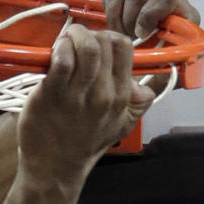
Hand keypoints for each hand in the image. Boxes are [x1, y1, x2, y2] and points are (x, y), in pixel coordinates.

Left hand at [17, 24, 154, 186]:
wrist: (53, 169)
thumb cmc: (83, 143)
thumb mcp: (121, 125)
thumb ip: (139, 103)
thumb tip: (152, 83)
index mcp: (121, 97)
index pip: (124, 48)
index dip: (108, 38)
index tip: (95, 44)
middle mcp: (104, 95)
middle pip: (105, 42)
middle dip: (89, 34)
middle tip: (76, 42)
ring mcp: (78, 95)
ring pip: (87, 47)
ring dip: (74, 36)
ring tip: (65, 42)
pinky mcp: (52, 95)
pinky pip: (62, 61)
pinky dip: (59, 49)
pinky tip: (55, 53)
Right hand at [99, 0, 203, 62]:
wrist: (129, 48)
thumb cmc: (152, 58)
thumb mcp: (171, 64)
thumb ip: (190, 60)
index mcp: (179, 10)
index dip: (150, 14)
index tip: (140, 35)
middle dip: (129, 22)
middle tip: (130, 40)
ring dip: (118, 19)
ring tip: (124, 33)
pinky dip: (109, 6)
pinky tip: (115, 18)